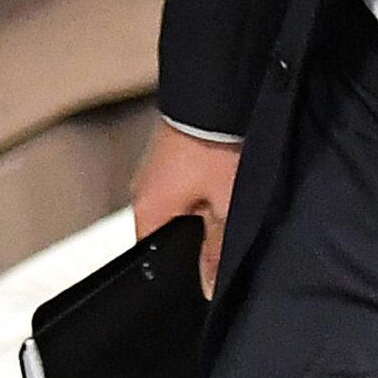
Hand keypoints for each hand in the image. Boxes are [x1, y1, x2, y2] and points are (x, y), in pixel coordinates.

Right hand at [132, 122, 242, 299]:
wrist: (218, 90)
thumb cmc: (216, 148)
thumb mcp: (226, 206)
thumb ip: (217, 248)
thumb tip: (207, 287)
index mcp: (147, 210)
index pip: (152, 254)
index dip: (180, 265)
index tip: (205, 267)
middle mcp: (144, 188)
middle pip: (169, 226)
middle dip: (198, 231)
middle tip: (230, 227)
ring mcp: (157, 164)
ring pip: (182, 199)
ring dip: (206, 200)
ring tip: (233, 197)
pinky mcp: (175, 145)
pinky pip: (188, 175)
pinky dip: (208, 179)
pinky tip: (229, 176)